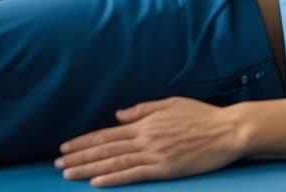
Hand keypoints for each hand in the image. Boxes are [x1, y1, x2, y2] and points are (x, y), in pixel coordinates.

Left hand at [55, 97, 244, 186]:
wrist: (228, 130)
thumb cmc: (204, 116)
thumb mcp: (173, 103)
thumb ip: (144, 109)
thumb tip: (118, 115)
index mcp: (147, 123)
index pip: (108, 133)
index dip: (85, 141)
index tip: (66, 146)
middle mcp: (146, 138)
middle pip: (106, 148)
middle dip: (79, 155)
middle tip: (57, 163)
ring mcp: (155, 154)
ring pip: (114, 162)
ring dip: (88, 168)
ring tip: (67, 173)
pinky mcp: (165, 168)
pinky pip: (134, 174)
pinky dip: (113, 178)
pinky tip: (96, 182)